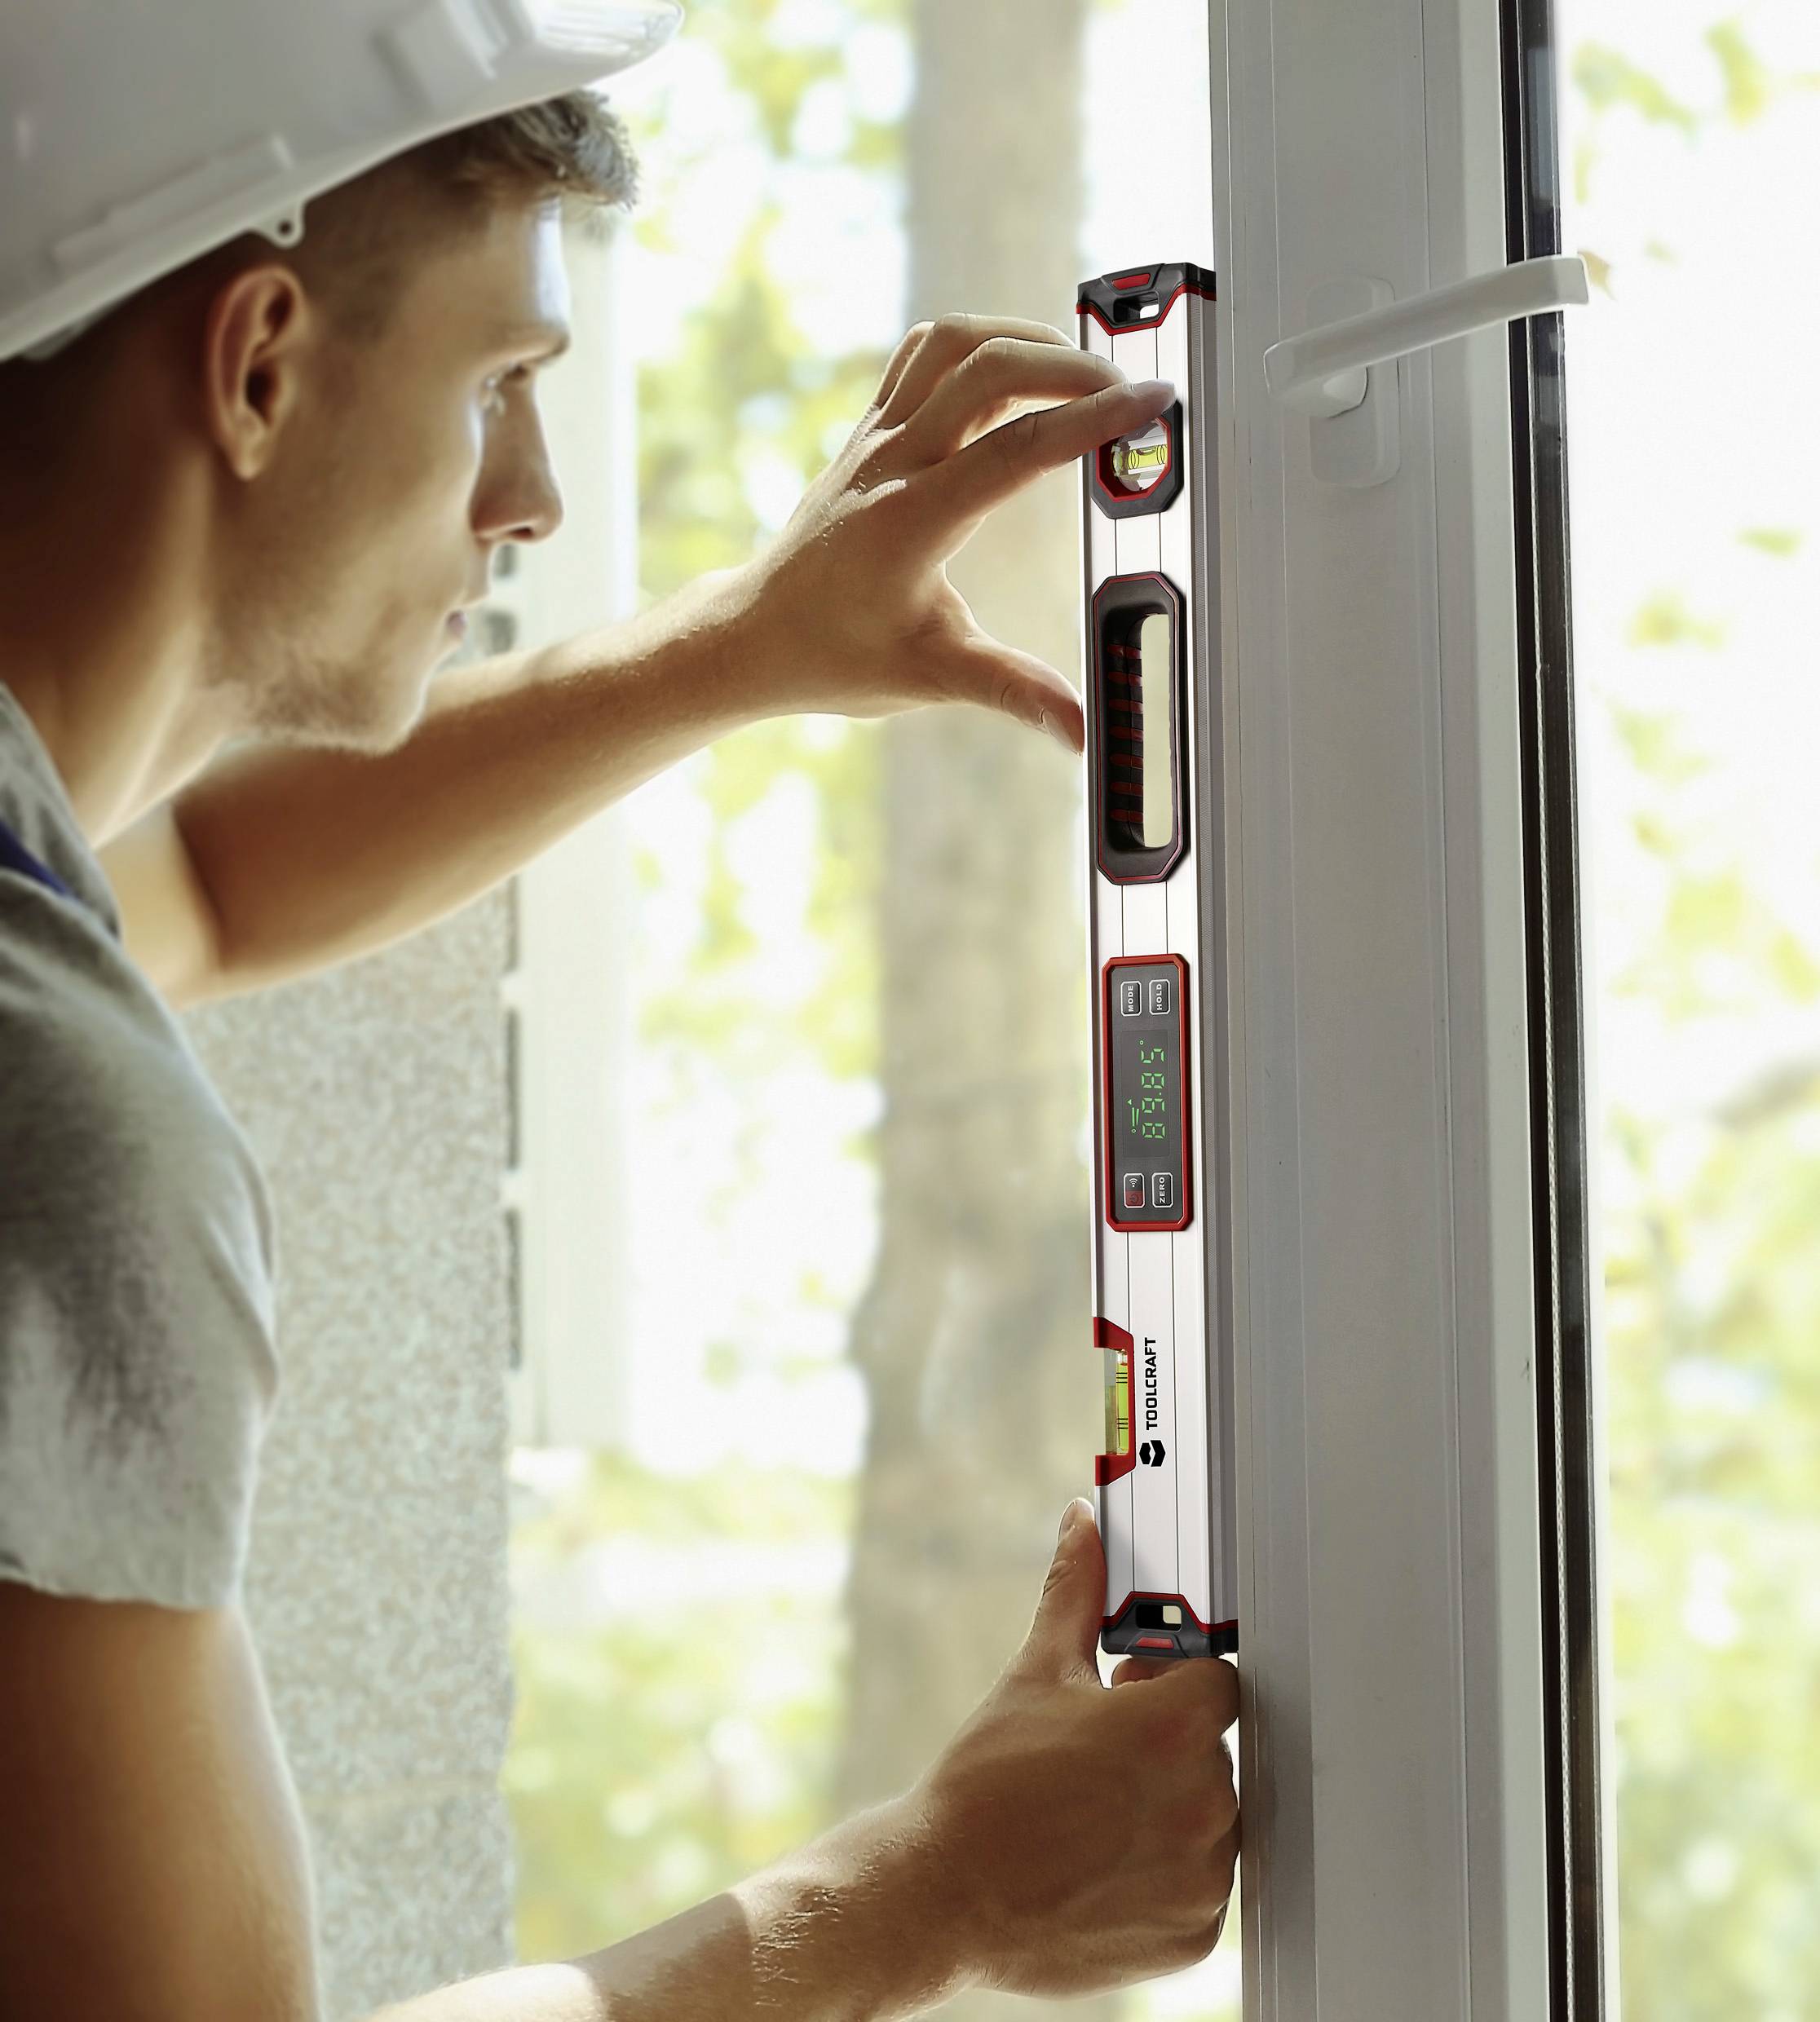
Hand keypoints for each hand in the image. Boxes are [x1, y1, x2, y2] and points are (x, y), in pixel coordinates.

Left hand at [734, 314, 1174, 753]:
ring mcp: (876, 436)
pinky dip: (980, 345)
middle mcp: (891, 462)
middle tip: (1128, 392)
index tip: (1153, 404)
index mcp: (912, 519)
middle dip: (1071, 366)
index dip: (1095, 419)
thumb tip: (1078, 731)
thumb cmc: (834, 655)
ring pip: (952, 342)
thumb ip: (1012, 692)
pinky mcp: (870, 429)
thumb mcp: (930, 677)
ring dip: (1024, 340)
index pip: (1019, 448)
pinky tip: (1017, 371)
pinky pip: (925, 355)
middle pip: (989, 368)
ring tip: (1081, 373)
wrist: (756, 633)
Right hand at [905, 1499, 1239, 2000]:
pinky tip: (1105, 1858)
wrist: (943, 1892)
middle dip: (1166, 1742)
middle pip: (1213, 1748)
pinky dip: (1166, 1872)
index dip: (1171, 1679)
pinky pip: (1202, 1886)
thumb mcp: (1035, 1673)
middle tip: (1099, 1749)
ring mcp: (1203, 1877)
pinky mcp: (1193, 1935)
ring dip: (1170, 1806)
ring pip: (1211, 1817)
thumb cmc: (985, 1785)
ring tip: (1097, 1808)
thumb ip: (1074, 1592)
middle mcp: (1203, 1804)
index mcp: (1172, 1729)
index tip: (1132, 1689)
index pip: (1218, 1679)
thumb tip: (1081, 1527)